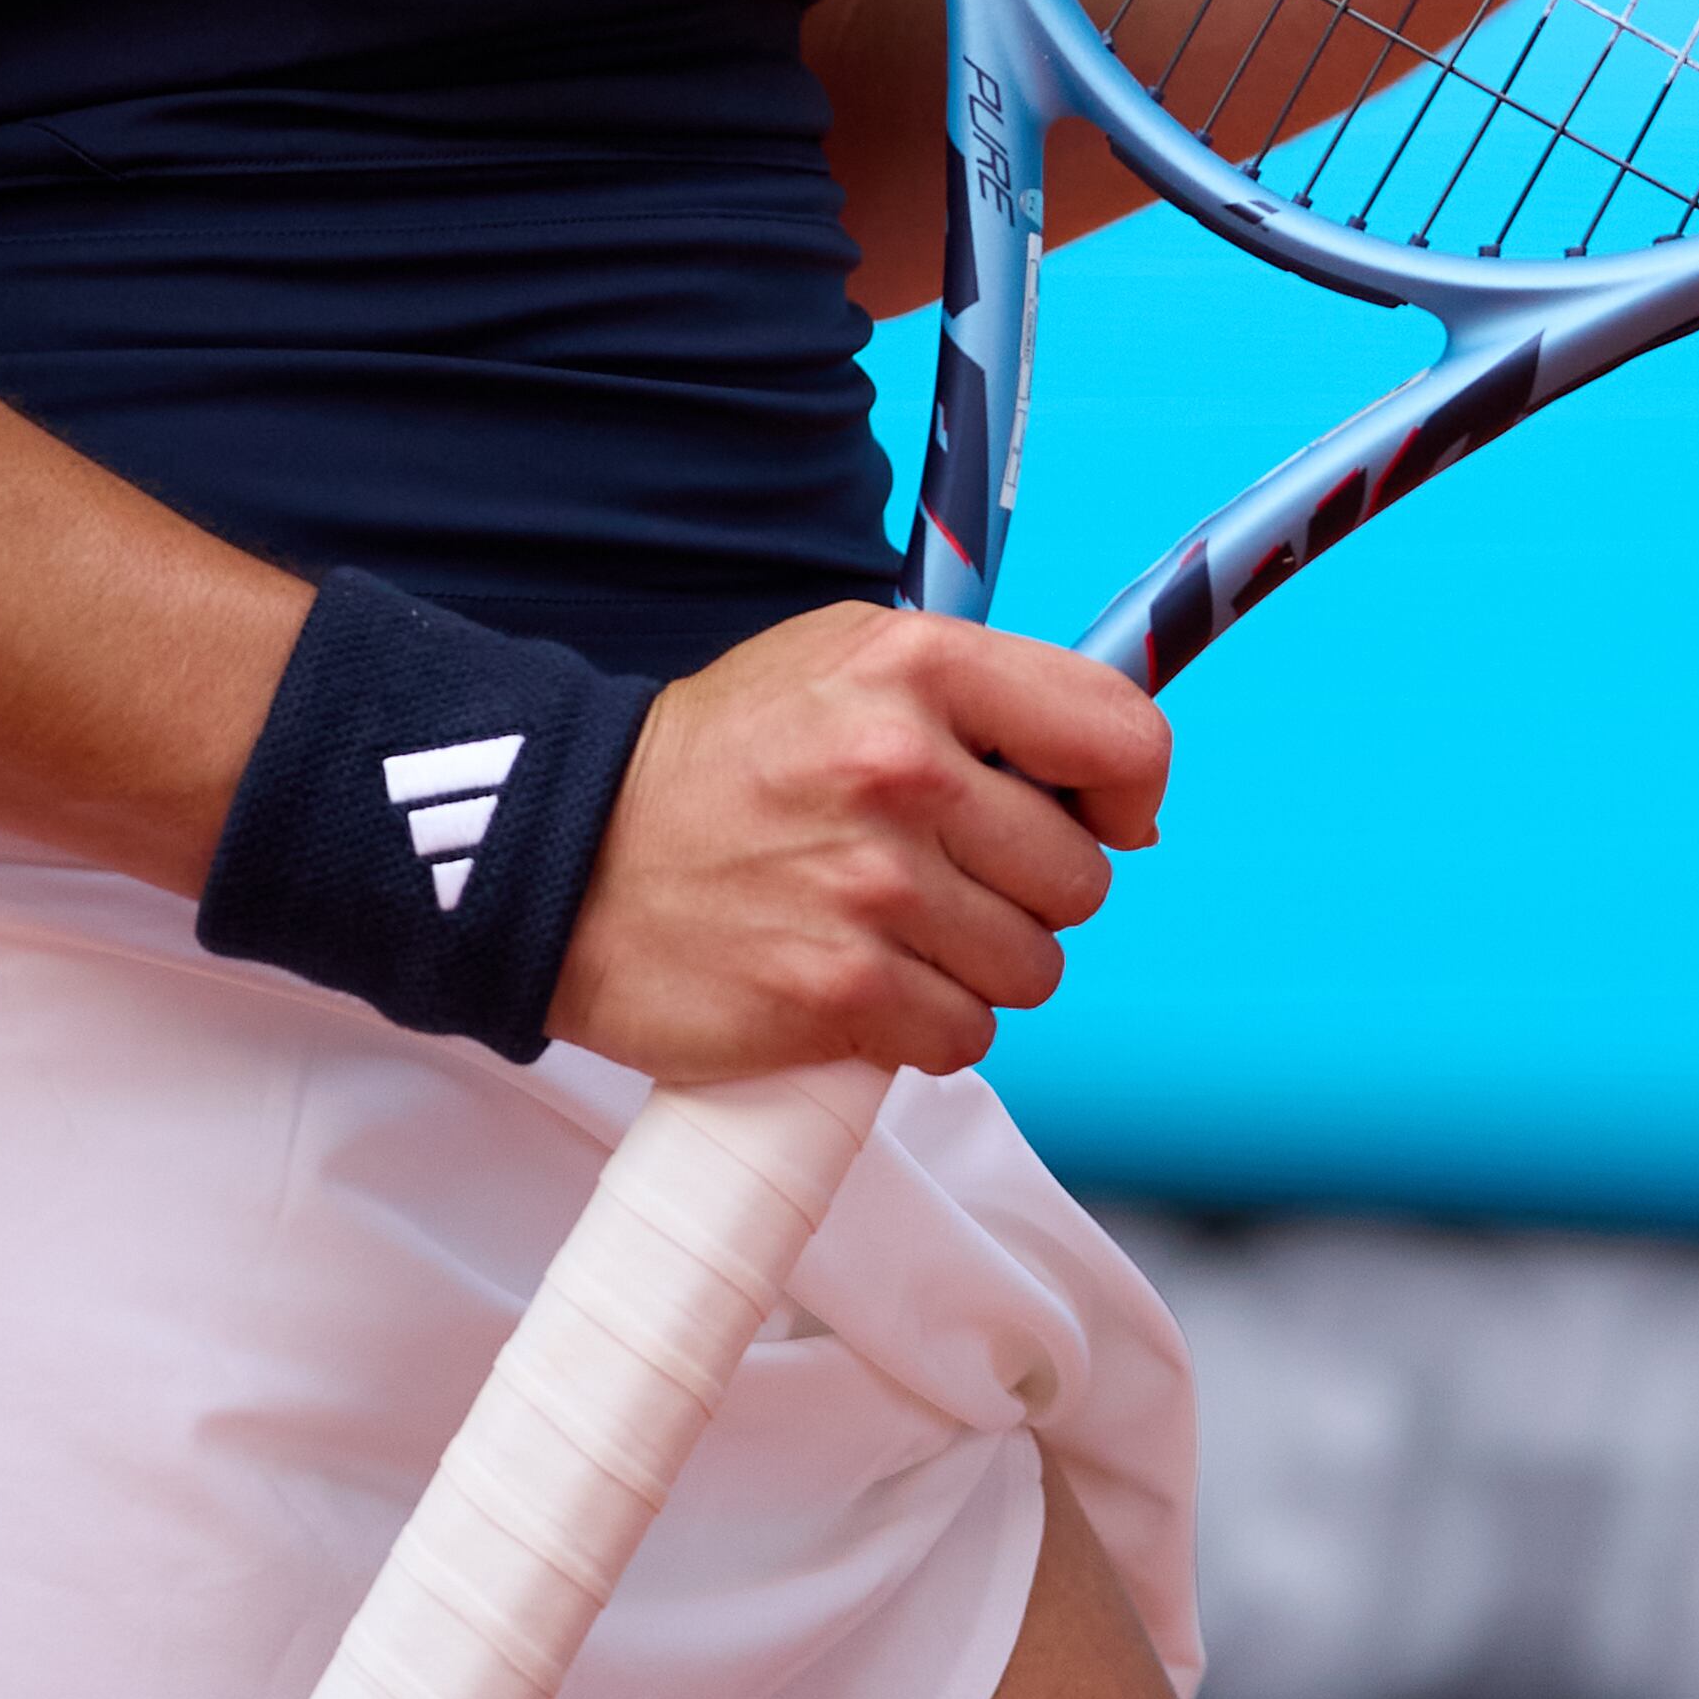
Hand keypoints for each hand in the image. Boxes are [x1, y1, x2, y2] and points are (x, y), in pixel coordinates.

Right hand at [549, 603, 1167, 1087]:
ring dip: (976, 964)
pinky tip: (862, 979)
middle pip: (1081, 876)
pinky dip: (926, 1026)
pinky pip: (965, 1037)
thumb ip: (983, 699)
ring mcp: (872, 887)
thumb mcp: (845, 662)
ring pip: (1031, 967)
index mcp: (917, 668)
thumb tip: (1121, 793)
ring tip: (891, 925)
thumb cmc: (722, 760)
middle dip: (1027, 889)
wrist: (572, 858)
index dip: (1126, 791)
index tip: (1097, 813)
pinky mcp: (840, 992)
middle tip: (942, 873)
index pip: (1121, 737)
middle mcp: (905, 769)